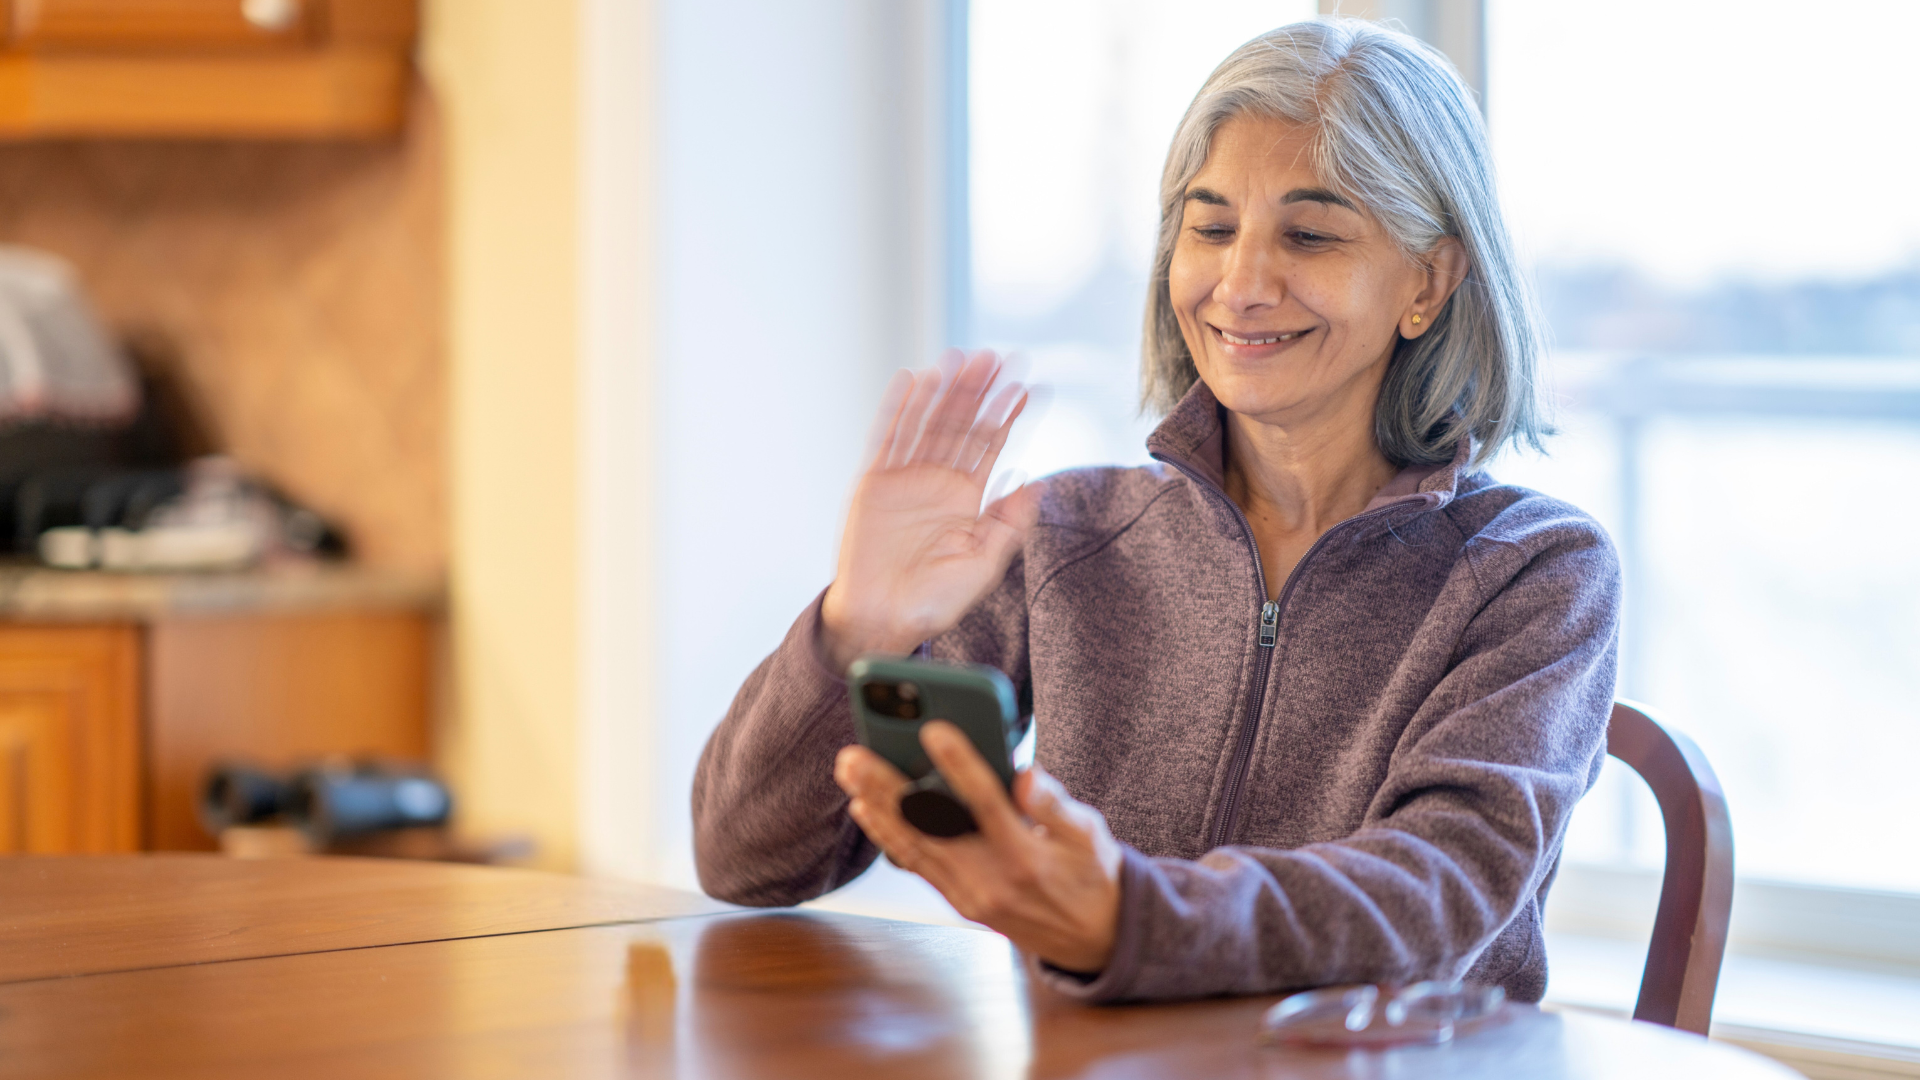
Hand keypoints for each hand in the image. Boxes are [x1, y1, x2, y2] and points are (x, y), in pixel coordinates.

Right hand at [820, 350, 1042, 671]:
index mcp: (966, 500)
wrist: (881, 621)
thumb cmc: (933, 603)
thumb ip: (1008, 526)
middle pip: (960, 425)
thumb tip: (1035, 484)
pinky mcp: (873, 484)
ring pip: (928, 423)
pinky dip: (898, 409)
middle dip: (978, 391)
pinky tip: (912, 380)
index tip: (1027, 386)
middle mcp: (936, 483)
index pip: (990, 446)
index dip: (1007, 416)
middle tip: (996, 356)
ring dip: (944, 391)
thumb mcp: (982, 567)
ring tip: (961, 356)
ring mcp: (904, 480)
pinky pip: (887, 438)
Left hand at [834, 722, 1122, 973]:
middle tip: (854, 754)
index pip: (986, 803)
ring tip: (850, 771)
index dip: (959, 765)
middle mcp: (992, 879)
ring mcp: (970, 895)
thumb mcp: (1092, 837)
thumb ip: (1058, 806)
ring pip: (914, 846)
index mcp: (1028, 855)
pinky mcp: (960, 901)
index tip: (933, 729)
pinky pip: (917, 865)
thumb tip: (1026, 776)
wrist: (1093, 939)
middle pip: (932, 827)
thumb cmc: (1091, 873)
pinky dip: (888, 836)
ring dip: (877, 807)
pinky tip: (865, 807)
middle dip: (888, 788)